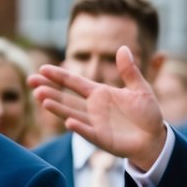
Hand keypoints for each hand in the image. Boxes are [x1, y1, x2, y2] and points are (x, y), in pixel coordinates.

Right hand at [29, 45, 167, 169]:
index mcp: (100, 93)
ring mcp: (94, 123)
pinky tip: (69, 122)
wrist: (155, 138)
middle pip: (66, 97)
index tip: (42, 69)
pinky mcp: (101, 138)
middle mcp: (92, 108)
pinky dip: (79, 128)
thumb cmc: (146, 114)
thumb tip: (124, 48)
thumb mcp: (140, 89)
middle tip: (31, 82)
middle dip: (49, 90)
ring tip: (41, 98)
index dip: (59, 76)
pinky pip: (88, 132)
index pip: (74, 82)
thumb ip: (129, 71)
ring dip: (57, 107)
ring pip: (71, 113)